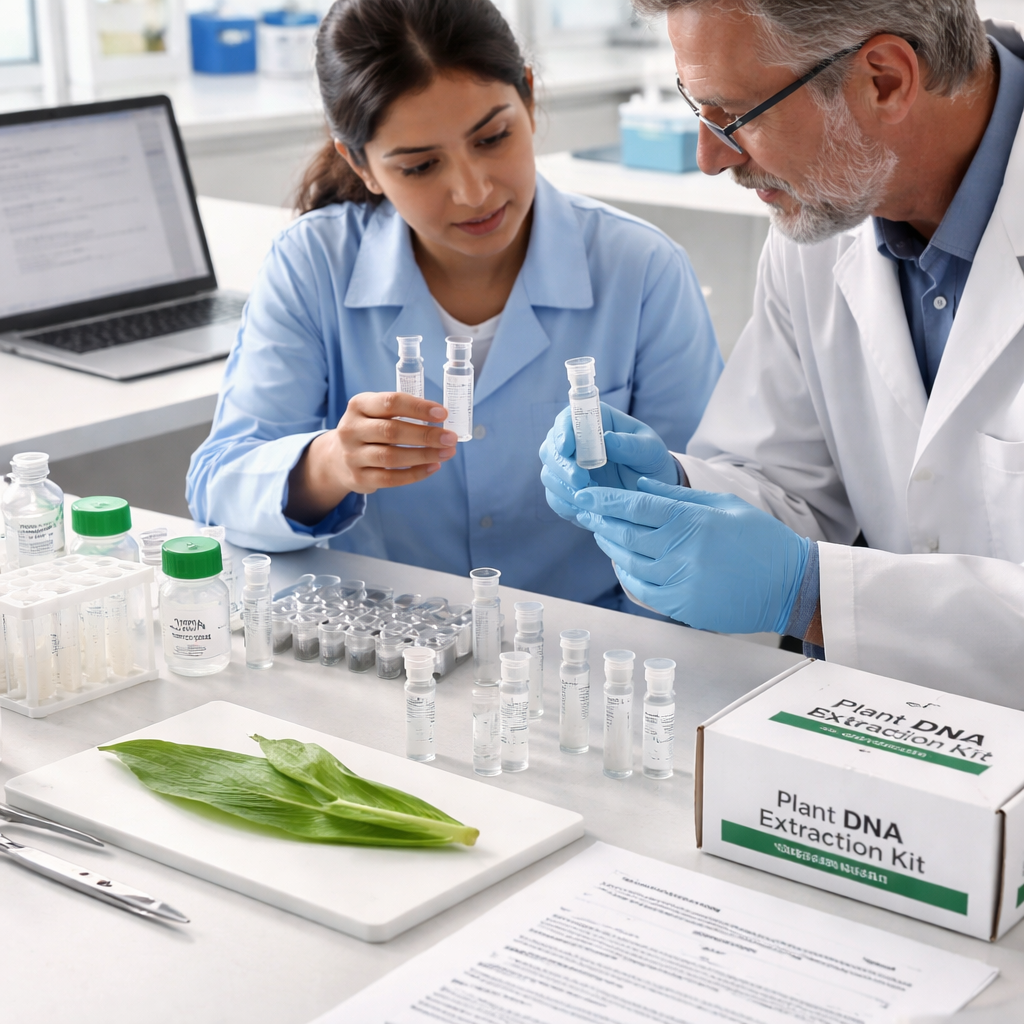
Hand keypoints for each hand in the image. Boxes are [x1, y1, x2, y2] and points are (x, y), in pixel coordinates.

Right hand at [286, 392, 456, 523]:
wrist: (336, 459)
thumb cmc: (368, 430)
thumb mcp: (375, 412)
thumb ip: (402, 411)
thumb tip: (441, 419)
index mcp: (359, 405)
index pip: (391, 403)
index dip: (419, 408)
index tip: (443, 414)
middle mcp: (351, 429)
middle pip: (392, 431)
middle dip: (425, 435)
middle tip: (450, 438)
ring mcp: (352, 456)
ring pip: (391, 457)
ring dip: (424, 455)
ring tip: (446, 452)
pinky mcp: (358, 478)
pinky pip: (390, 478)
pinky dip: (415, 473)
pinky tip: (433, 466)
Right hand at [539, 404, 677, 521]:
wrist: (654, 495)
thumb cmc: (652, 463)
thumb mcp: (650, 451)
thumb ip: (631, 445)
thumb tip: (607, 439)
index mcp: (594, 422)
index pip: (568, 418)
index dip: (563, 431)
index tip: (567, 447)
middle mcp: (576, 444)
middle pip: (551, 448)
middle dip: (561, 465)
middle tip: (580, 480)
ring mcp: (568, 469)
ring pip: (549, 474)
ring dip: (562, 487)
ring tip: (586, 497)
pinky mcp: (568, 492)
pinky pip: (555, 498)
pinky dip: (564, 504)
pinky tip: (582, 509)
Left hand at [573, 477, 809, 634]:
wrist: (791, 585)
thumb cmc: (761, 539)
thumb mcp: (723, 504)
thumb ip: (678, 496)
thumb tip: (639, 484)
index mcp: (693, 520)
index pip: (636, 506)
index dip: (605, 501)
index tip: (585, 496)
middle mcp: (682, 551)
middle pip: (626, 535)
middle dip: (602, 522)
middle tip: (588, 513)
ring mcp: (681, 582)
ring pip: (629, 563)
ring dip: (612, 548)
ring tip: (603, 535)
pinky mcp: (683, 607)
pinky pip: (642, 591)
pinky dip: (627, 576)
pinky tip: (623, 565)